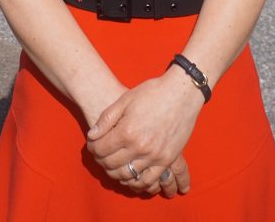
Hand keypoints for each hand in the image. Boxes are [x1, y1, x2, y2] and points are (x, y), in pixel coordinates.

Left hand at [86, 68, 201, 195]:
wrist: (182, 93)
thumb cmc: (152, 92)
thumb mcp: (125, 99)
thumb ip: (107, 118)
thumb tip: (92, 135)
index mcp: (127, 131)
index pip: (101, 149)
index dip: (93, 148)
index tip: (93, 144)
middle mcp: (139, 147)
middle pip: (111, 165)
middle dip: (101, 161)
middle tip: (100, 155)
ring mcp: (154, 156)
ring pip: (127, 176)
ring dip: (116, 173)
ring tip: (113, 164)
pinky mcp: (167, 160)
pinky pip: (149, 181)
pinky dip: (136, 182)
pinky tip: (131, 174)